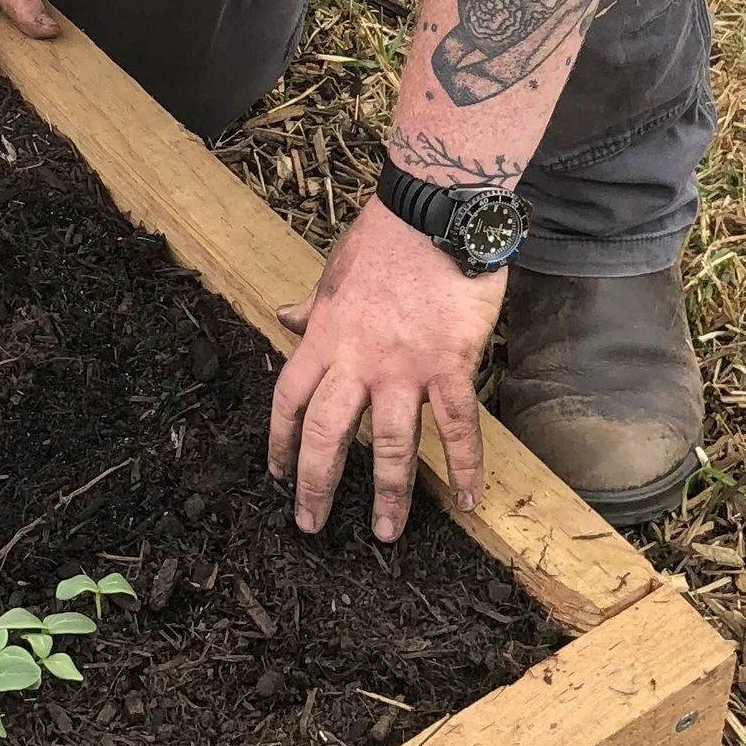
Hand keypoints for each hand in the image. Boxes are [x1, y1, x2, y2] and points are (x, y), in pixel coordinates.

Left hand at [269, 198, 496, 544]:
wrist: (434, 211)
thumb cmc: (384, 237)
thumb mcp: (332, 271)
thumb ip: (312, 307)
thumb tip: (284, 317)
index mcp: (324, 337)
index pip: (290, 400)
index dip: (280, 441)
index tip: (278, 474)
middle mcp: (357, 360)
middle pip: (328, 435)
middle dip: (317, 485)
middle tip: (311, 525)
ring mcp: (404, 367)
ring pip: (390, 444)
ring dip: (388, 494)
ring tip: (384, 533)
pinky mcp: (450, 365)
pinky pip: (457, 426)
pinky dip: (465, 465)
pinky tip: (468, 499)